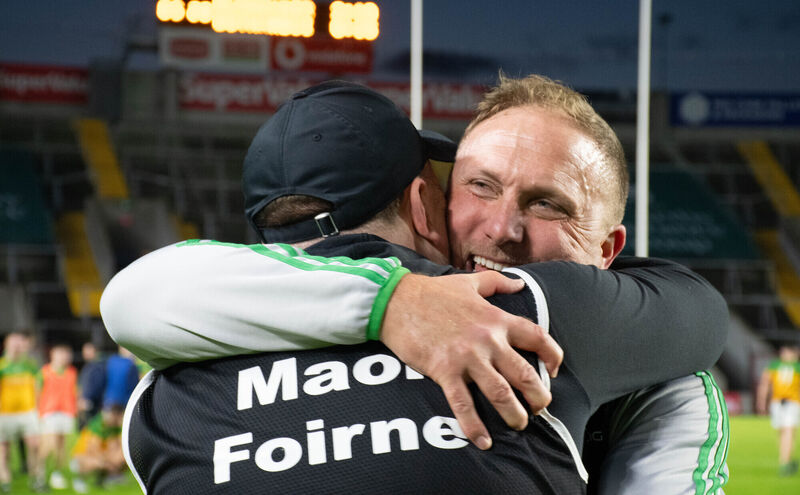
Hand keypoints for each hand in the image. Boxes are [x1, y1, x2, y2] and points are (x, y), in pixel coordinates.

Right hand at [380, 271, 562, 449]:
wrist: (395, 300)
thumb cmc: (432, 292)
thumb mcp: (469, 282)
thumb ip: (497, 283)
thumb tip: (519, 284)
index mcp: (496, 319)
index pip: (537, 337)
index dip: (552, 355)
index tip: (554, 369)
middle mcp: (487, 340)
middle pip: (525, 373)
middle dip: (539, 396)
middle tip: (540, 407)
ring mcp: (467, 357)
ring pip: (501, 393)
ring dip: (515, 414)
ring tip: (520, 424)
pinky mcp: (444, 371)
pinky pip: (463, 404)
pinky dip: (474, 426)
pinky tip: (483, 441)